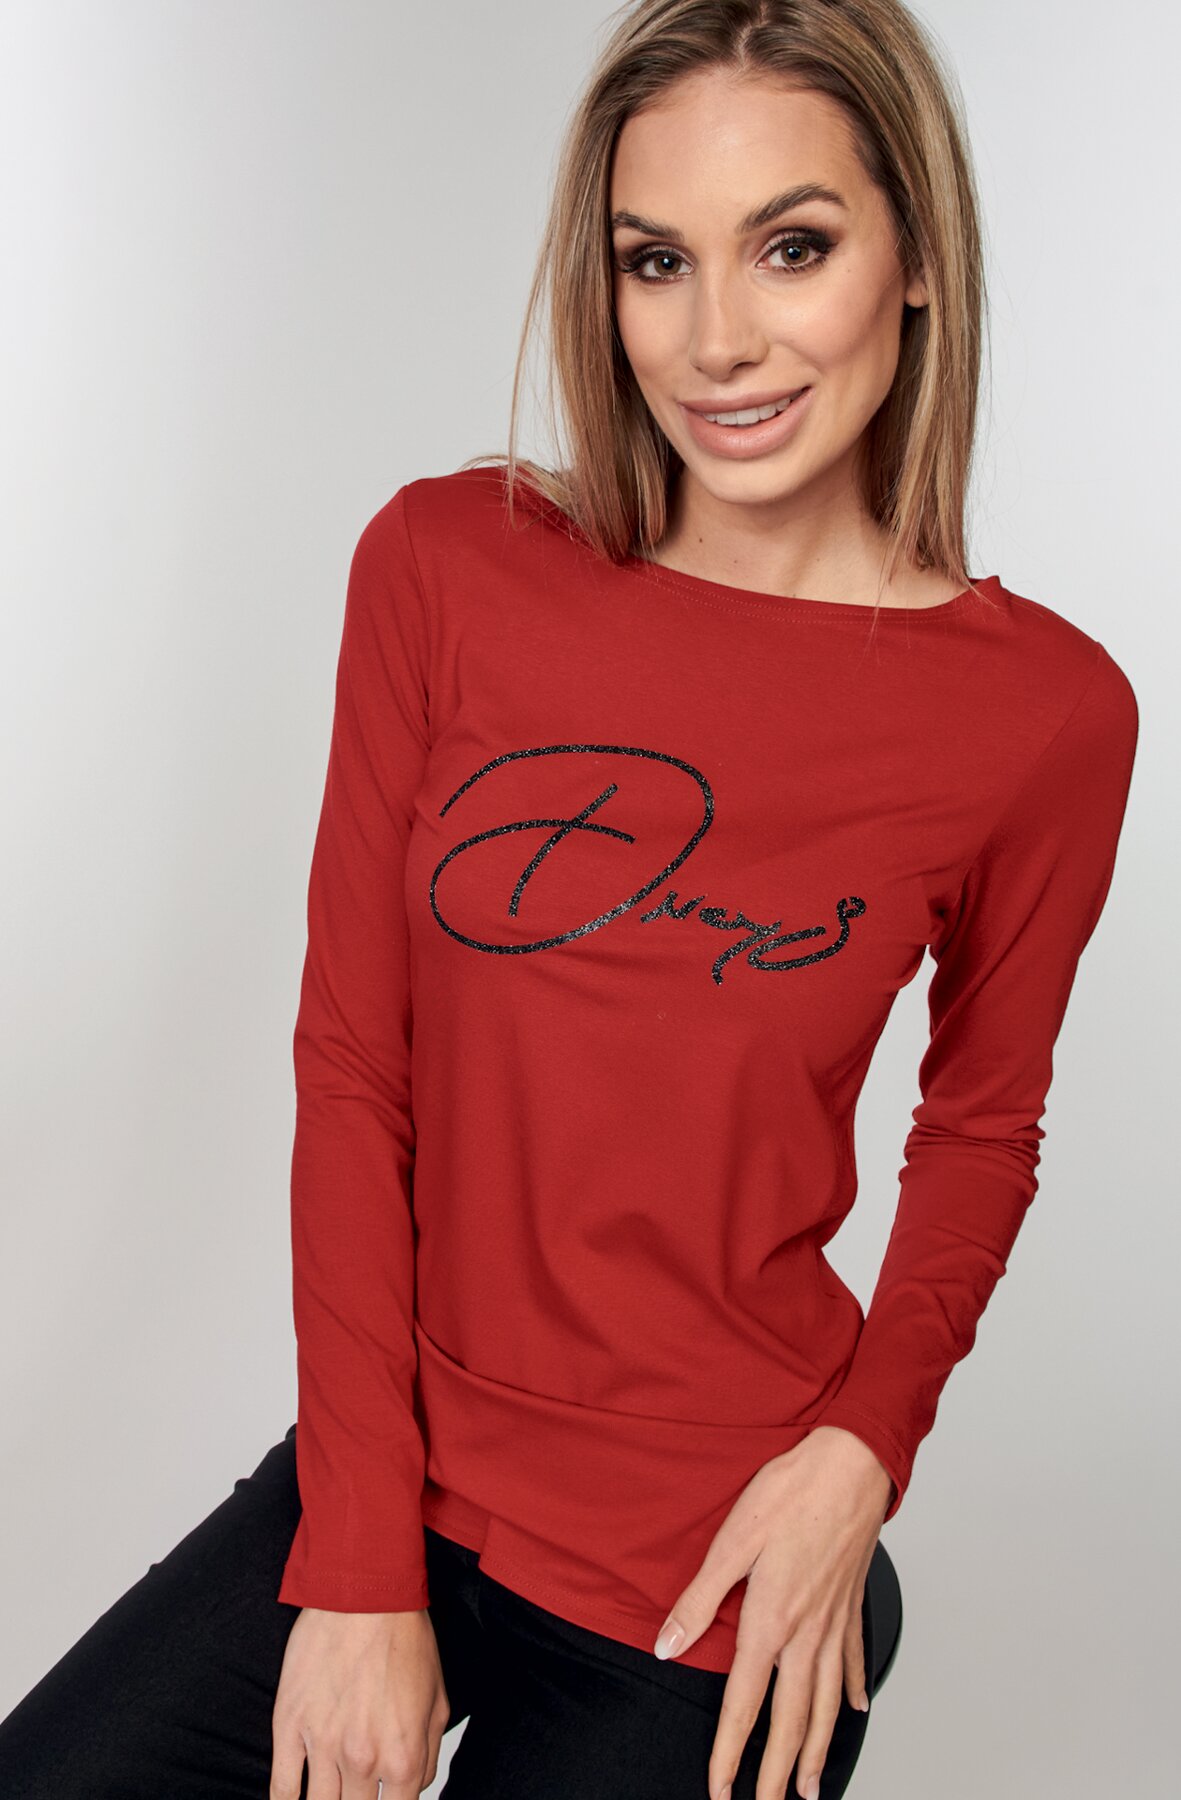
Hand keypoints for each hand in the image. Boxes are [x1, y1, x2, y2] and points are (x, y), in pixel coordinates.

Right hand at [270, 1606, 449, 1798]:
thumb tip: (412, 1786)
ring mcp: (322, 1745)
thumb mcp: (437, 1701)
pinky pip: (281, 1788)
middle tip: (357, 1792)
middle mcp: (362, 1760)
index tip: (383, 1799)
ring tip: (331, 1794)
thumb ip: (427, 1756)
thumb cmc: (403, 1639)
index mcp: (403, 1758)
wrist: (365, 1594)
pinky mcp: (289, 1724)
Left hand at [651, 1426, 892, 1799]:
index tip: (720, 1790)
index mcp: (771, 1621)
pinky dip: (855, 1692)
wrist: (852, 1465)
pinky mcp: (852, 1605)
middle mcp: (807, 1633)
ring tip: (812, 1786)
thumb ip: (699, 1600)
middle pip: (791, 1721)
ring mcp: (836, 1622)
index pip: (744, 1704)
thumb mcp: (732, 1540)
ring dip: (818, 1749)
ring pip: (827, 1704)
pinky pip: (854, 1662)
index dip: (728, 1753)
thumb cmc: (793, 1491)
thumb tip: (667, 1644)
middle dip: (778, 1773)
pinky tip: (857, 1710)